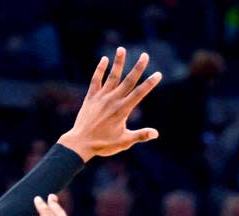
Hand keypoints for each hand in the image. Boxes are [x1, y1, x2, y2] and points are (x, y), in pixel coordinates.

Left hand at [59, 47, 161, 161]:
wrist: (80, 143)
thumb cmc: (103, 144)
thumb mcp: (124, 142)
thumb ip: (140, 135)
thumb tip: (156, 134)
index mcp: (123, 110)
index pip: (139, 94)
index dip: (150, 83)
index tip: (158, 74)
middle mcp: (113, 100)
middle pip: (128, 81)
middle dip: (138, 67)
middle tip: (145, 55)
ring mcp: (101, 97)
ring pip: (112, 76)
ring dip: (118, 62)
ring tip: (121, 49)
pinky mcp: (91, 97)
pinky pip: (96, 80)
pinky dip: (100, 70)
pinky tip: (104, 60)